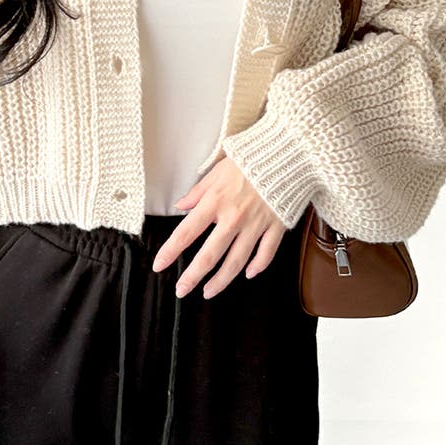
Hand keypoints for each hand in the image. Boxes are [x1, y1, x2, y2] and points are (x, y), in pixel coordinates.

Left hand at [152, 155, 287, 298]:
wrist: (286, 152)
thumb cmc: (250, 159)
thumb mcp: (218, 170)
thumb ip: (198, 191)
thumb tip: (180, 205)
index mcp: (215, 201)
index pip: (186, 232)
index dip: (170, 251)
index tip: (159, 265)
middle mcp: (233, 217)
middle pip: (209, 255)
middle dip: (193, 276)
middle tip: (181, 290)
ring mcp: (256, 224)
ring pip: (236, 261)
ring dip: (221, 280)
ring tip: (208, 292)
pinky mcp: (276, 226)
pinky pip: (266, 253)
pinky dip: (257, 266)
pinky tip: (248, 274)